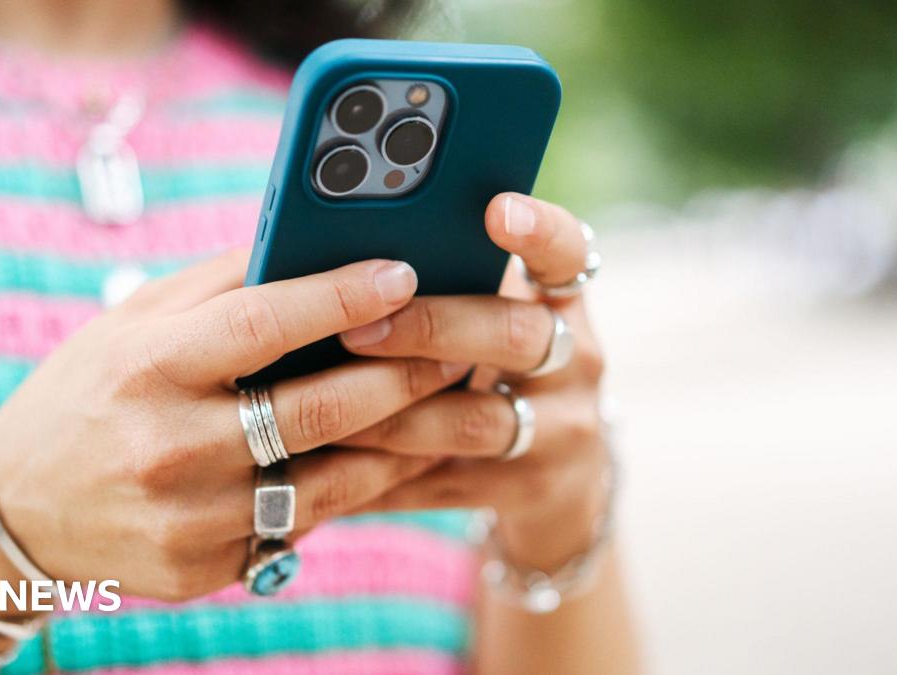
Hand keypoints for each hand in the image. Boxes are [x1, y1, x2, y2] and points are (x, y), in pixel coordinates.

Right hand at [0, 249, 473, 602]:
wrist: (16, 511)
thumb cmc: (87, 392)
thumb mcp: (133, 323)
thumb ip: (221, 287)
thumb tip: (313, 241)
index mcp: (147, 367)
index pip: (260, 326)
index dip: (340, 297)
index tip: (404, 272)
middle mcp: (169, 446)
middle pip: (317, 410)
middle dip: (401, 374)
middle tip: (457, 345)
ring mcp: (190, 518)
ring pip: (329, 480)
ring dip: (401, 441)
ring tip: (447, 405)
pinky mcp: (206, 567)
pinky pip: (303, 525)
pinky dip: (355, 491)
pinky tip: (395, 461)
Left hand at [338, 193, 609, 570]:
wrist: (563, 475)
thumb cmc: (500, 367)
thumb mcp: (498, 315)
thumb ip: (450, 281)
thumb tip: (334, 252)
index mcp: (561, 301)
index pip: (566, 251)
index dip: (537, 229)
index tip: (497, 209)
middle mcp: (575, 361)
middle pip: (513, 336)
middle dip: (430, 329)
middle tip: (356, 330)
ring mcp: (560, 432)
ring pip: (473, 421)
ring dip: (391, 414)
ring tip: (321, 407)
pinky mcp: (528, 491)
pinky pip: (441, 483)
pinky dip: (378, 476)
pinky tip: (323, 467)